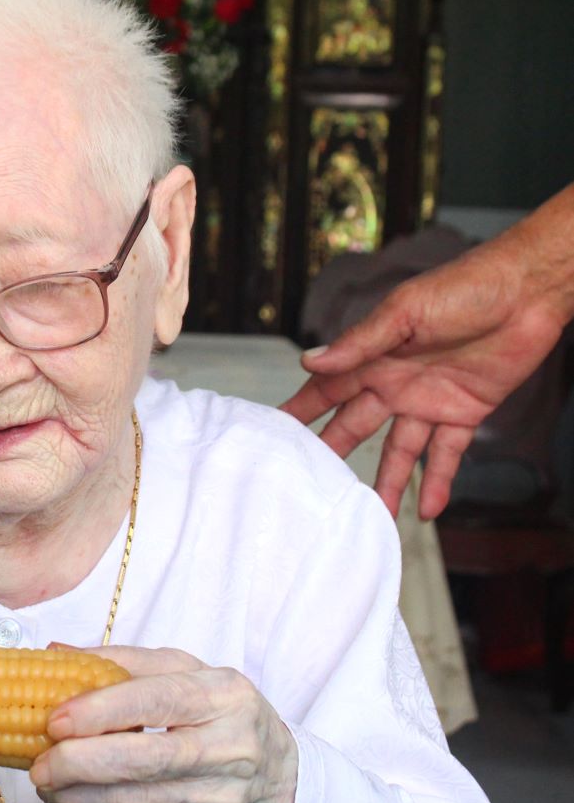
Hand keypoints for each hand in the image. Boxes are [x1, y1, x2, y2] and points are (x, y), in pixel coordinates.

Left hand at [30, 646, 296, 802]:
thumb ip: (121, 661)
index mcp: (223, 697)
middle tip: (40, 761)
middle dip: (82, 763)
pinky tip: (72, 798)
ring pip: (138, 802)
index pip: (159, 702)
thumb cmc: (218, 710)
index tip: (56, 719)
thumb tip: (55, 652)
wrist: (276, 774)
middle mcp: (228, 749)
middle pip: (146, 761)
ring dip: (81, 796)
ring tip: (45, 781)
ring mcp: (216, 798)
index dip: (103, 711)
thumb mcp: (185, 670)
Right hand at [279, 236, 565, 518]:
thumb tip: (310, 361)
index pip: (327, 388)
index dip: (300, 409)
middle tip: (310, 486)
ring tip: (372, 516)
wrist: (529, 289)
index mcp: (373, 356)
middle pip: (355, 425)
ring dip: (386, 481)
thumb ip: (360, 342)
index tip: (273, 433)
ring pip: (399, 450)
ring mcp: (429, 400)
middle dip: (332, 453)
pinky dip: (438, 481)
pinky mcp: (465, 412)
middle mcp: (395, 382)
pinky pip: (447, 453)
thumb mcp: (405, 312)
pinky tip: (428, 509)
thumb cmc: (464, 287)